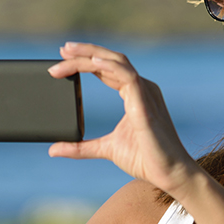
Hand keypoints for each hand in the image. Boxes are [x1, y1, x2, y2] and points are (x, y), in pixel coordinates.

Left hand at [47, 42, 199, 193]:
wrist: (169, 174)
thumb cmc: (146, 159)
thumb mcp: (105, 149)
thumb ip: (80, 147)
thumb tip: (54, 149)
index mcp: (134, 94)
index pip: (107, 68)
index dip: (87, 60)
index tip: (64, 56)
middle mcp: (141, 88)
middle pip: (111, 59)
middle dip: (86, 51)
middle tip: (63, 49)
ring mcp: (145, 93)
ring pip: (117, 62)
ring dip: (91, 56)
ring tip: (68, 53)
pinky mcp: (146, 105)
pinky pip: (128, 77)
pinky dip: (110, 67)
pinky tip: (93, 63)